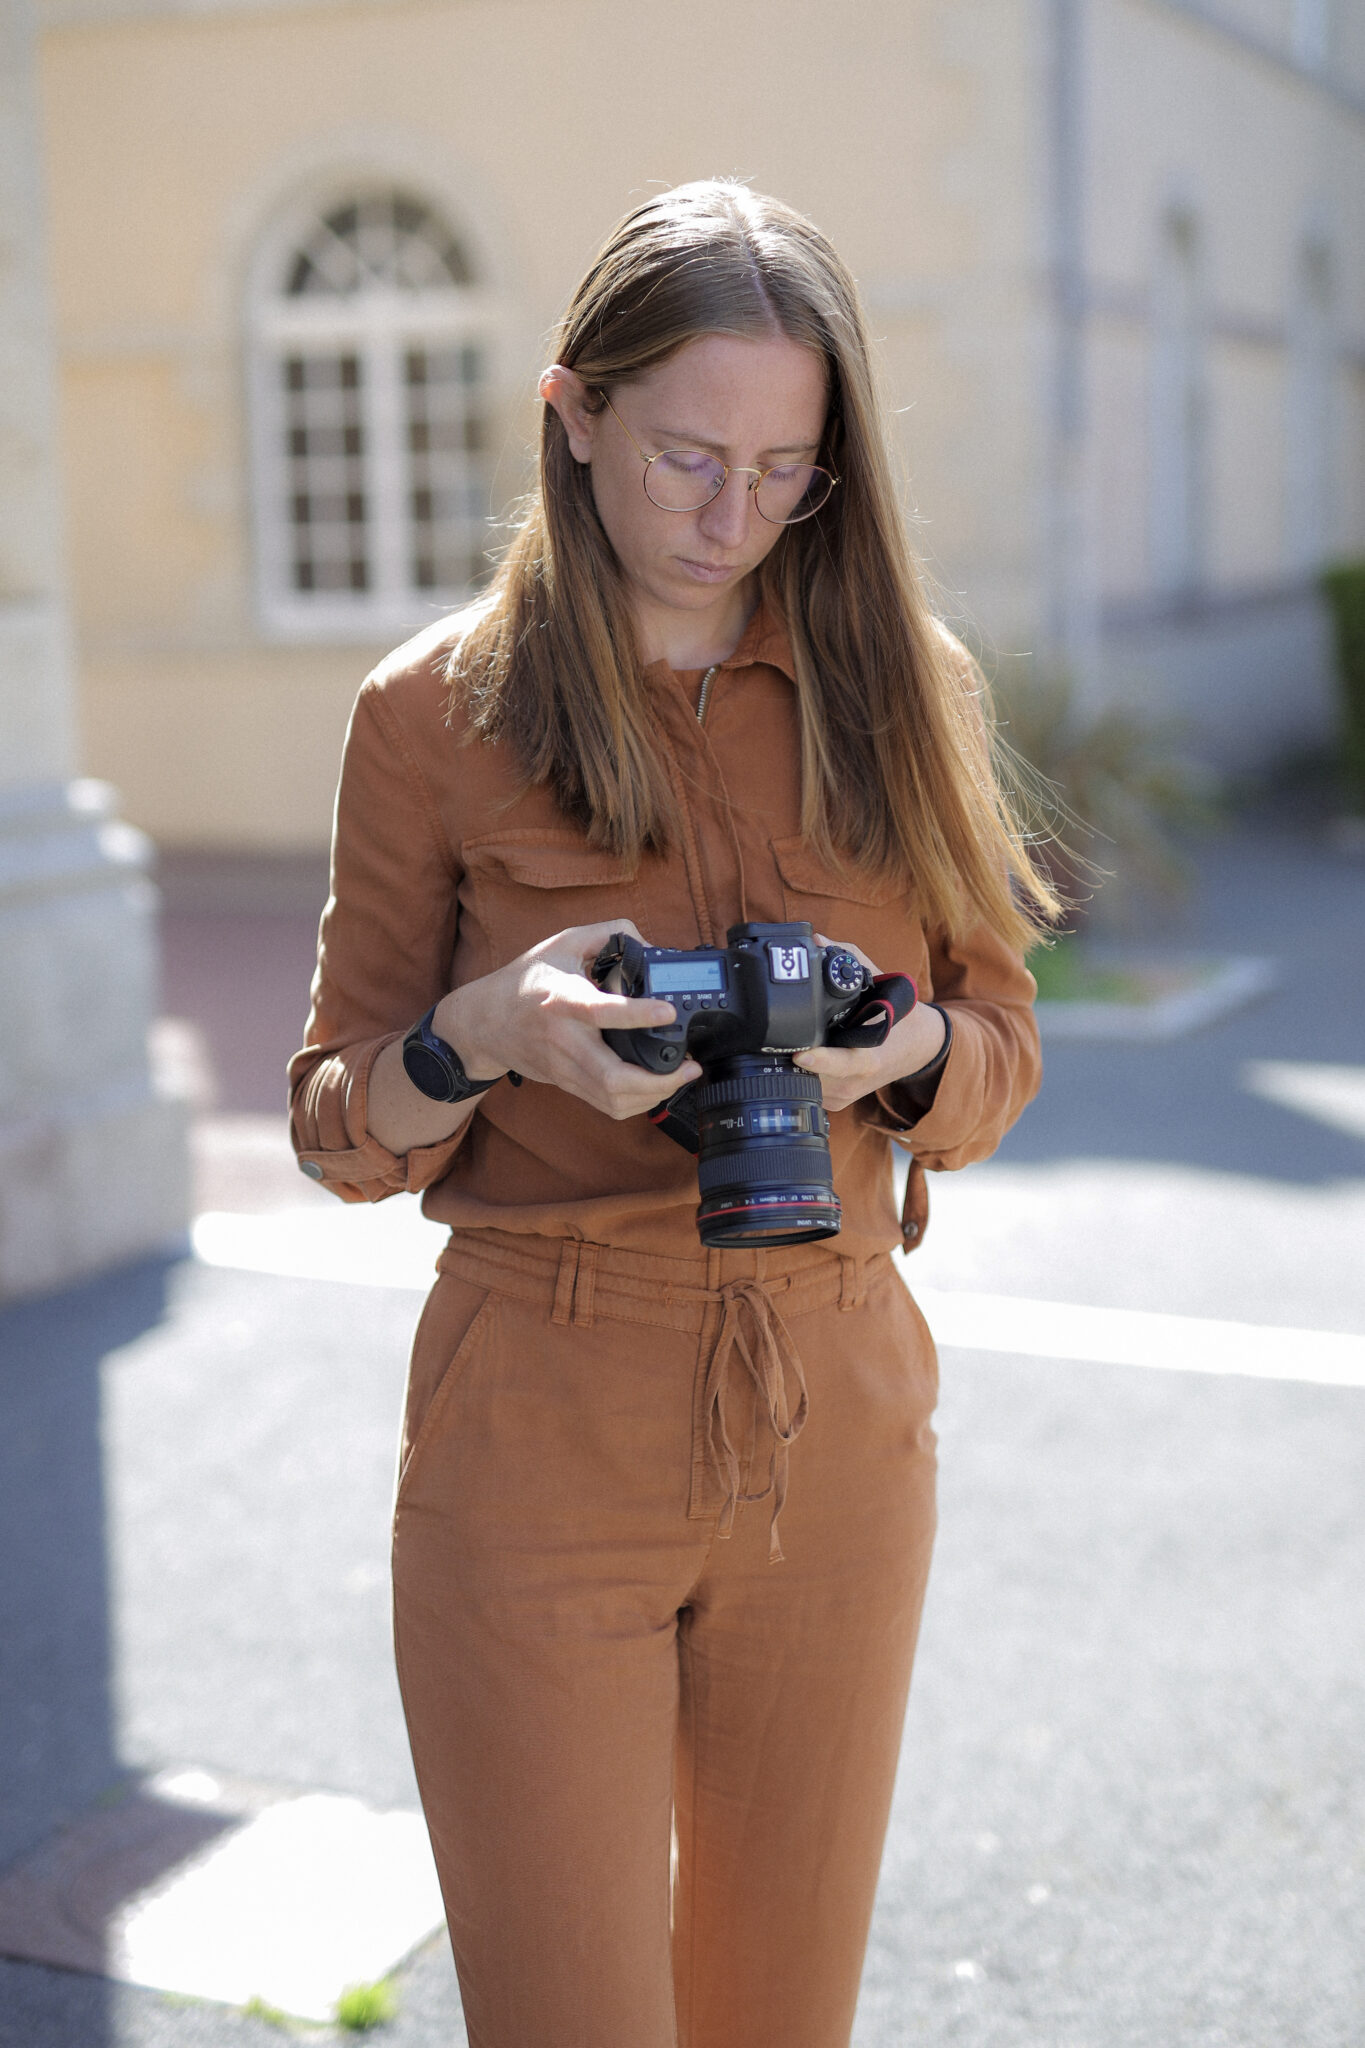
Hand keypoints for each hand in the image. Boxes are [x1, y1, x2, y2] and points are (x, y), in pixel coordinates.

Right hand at [438, 921, 702, 1120]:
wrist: (484, 1023)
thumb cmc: (526, 980)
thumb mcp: (563, 942)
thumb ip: (609, 933)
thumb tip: (652, 948)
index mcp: (562, 1000)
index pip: (599, 1011)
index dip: (636, 1014)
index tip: (668, 1011)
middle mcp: (564, 1040)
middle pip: (613, 1077)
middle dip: (660, 1080)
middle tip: (689, 1066)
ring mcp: (565, 1068)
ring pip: (613, 1100)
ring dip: (655, 1095)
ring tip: (681, 1077)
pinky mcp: (568, 1084)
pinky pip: (608, 1107)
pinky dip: (638, 1103)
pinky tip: (656, 1088)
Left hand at [792, 935, 945, 1113]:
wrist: (918, 1048)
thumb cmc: (898, 1016)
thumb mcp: (881, 983)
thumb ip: (851, 959)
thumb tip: (818, 940)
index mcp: (869, 1058)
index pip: (841, 1064)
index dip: (819, 1060)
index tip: (799, 1053)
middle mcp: (856, 1081)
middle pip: (812, 1075)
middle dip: (791, 1057)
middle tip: (774, 1036)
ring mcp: (845, 1096)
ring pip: (806, 1084)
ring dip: (792, 1066)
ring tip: (786, 1042)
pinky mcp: (837, 1103)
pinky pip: (809, 1089)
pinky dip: (801, 1072)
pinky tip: (798, 1054)